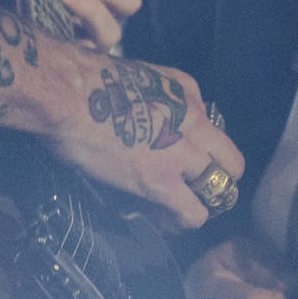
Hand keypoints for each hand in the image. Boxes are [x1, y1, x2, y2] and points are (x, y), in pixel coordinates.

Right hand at [41, 50, 243, 230]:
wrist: (68, 92)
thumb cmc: (83, 78)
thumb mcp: (135, 78)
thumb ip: (150, 98)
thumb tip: (140, 116)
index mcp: (186, 90)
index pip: (210, 128)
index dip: (196, 148)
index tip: (176, 158)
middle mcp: (195, 119)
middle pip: (229, 161)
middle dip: (214, 178)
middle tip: (189, 188)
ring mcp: (182, 153)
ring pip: (219, 190)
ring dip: (200, 201)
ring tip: (175, 208)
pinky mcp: (163, 182)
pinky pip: (194, 214)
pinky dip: (181, 221)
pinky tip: (162, 218)